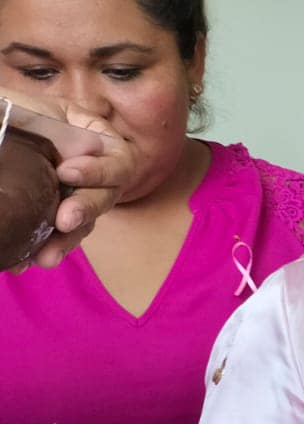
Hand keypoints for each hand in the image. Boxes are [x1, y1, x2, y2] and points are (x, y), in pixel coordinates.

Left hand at [2, 90, 136, 271]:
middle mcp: (95, 172)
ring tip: (45, 256)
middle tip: (64, 220)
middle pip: (105, 197)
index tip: (66, 172)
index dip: (98, 171)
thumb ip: (48, 123)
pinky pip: (59, 237)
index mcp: (96, 139)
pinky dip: (45, 248)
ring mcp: (76, 196)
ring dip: (67, 240)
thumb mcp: (29, 109)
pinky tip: (25, 260)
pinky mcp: (55, 217)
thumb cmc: (12, 112)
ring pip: (84, 224)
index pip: (117, 160)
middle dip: (85, 210)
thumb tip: (88, 147)